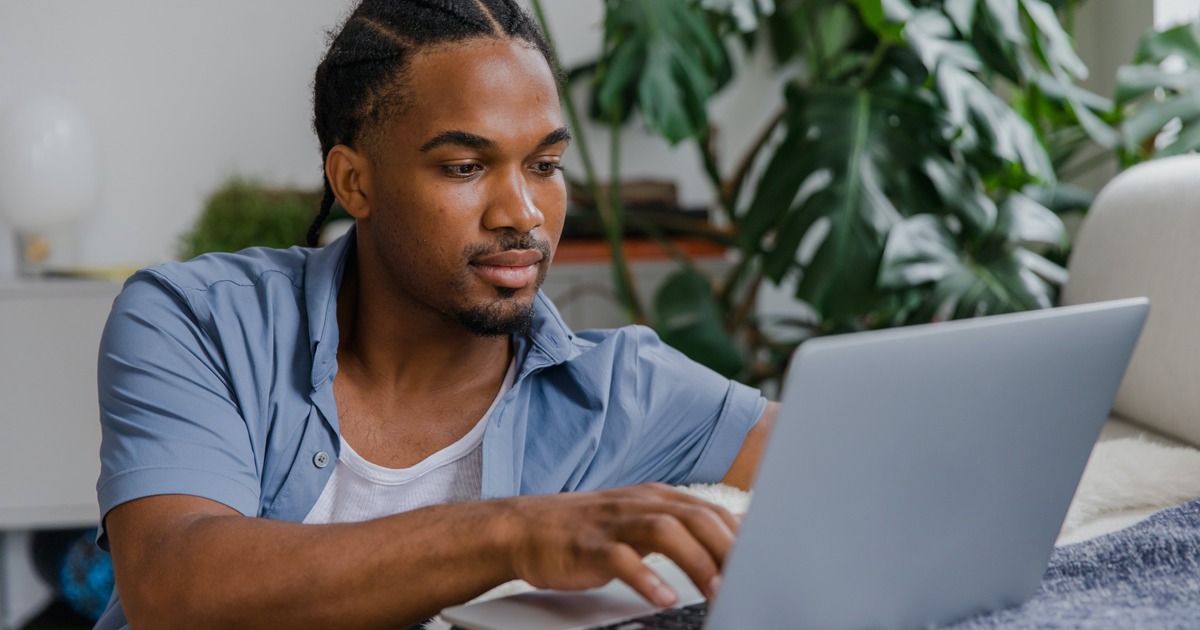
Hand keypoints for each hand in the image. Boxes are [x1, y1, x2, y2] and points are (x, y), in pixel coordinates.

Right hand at [501, 483, 737, 606]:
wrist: (526, 528)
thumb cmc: (589, 531)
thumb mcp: (642, 520)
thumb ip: (685, 527)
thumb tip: (735, 535)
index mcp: (657, 498)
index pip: (712, 511)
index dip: (742, 537)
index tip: (765, 563)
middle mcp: (640, 504)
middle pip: (696, 517)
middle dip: (727, 549)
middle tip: (748, 581)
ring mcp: (614, 523)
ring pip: (665, 531)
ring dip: (696, 561)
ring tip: (716, 591)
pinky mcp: (589, 546)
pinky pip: (621, 559)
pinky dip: (646, 577)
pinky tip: (663, 597)